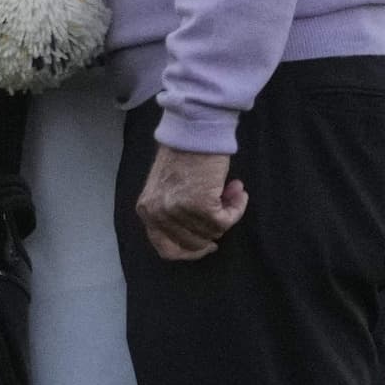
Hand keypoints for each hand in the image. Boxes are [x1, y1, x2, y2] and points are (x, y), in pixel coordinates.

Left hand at [136, 144, 246, 260]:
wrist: (194, 132)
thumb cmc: (183, 155)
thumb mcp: (166, 189)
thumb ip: (173, 213)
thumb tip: (201, 239)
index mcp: (147, 211)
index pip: (166, 249)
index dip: (190, 252)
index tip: (208, 246)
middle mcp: (158, 214)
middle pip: (192, 244)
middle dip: (213, 230)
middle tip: (225, 211)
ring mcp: (177, 211)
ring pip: (212, 232)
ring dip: (227, 213)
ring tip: (231, 191)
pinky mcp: (200, 206)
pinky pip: (226, 220)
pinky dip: (237, 208)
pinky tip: (238, 191)